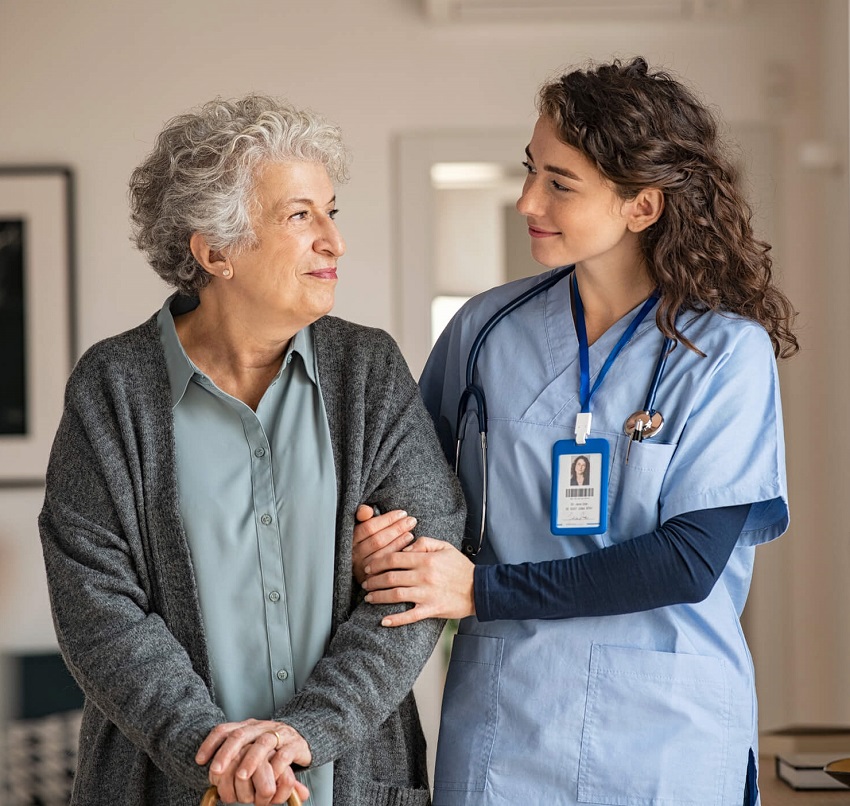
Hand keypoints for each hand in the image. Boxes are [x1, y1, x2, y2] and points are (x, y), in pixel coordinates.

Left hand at [196, 719, 310, 804]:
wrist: (304, 736)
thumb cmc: (271, 747)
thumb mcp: (251, 746)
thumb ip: (232, 754)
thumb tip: (201, 764)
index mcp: (248, 726)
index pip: (225, 729)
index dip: (211, 743)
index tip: (200, 760)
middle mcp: (262, 727)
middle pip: (241, 734)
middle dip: (226, 752)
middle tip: (216, 770)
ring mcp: (279, 734)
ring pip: (263, 743)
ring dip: (250, 760)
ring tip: (241, 776)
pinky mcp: (295, 745)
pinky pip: (284, 755)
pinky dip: (275, 767)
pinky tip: (269, 778)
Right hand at [353, 505, 417, 584]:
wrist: (366, 569)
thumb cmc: (366, 541)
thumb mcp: (362, 526)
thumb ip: (362, 515)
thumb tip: (367, 510)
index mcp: (351, 539)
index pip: (369, 527)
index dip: (387, 519)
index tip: (402, 513)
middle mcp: (354, 554)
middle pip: (377, 540)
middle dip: (396, 529)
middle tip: (411, 521)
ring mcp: (362, 568)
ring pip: (382, 554)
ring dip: (398, 542)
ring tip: (411, 533)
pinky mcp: (370, 580)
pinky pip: (387, 567)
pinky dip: (398, 556)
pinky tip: (408, 548)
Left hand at [361, 537, 475, 625]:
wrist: (480, 589)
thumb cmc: (461, 567)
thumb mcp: (445, 547)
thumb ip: (424, 542)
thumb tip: (404, 548)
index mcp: (426, 559)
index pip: (394, 558)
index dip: (377, 562)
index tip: (369, 566)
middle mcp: (424, 576)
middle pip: (390, 577)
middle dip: (373, 580)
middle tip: (364, 583)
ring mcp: (427, 594)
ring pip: (396, 595)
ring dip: (379, 597)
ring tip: (368, 598)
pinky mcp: (432, 609)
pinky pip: (410, 616)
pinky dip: (395, 620)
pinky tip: (383, 621)